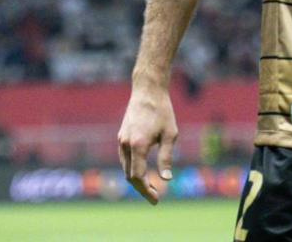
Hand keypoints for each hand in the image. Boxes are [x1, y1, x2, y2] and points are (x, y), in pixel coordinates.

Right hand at [117, 83, 177, 203]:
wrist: (147, 91)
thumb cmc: (163, 111)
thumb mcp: (170, 134)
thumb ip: (167, 157)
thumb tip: (167, 178)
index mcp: (138, 146)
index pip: (138, 177)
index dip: (146, 190)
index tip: (156, 200)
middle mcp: (125, 145)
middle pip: (130, 176)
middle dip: (142, 188)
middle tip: (156, 197)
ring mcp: (121, 141)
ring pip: (126, 168)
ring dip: (137, 180)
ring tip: (152, 187)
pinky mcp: (121, 137)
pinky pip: (125, 159)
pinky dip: (132, 169)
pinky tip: (143, 171)